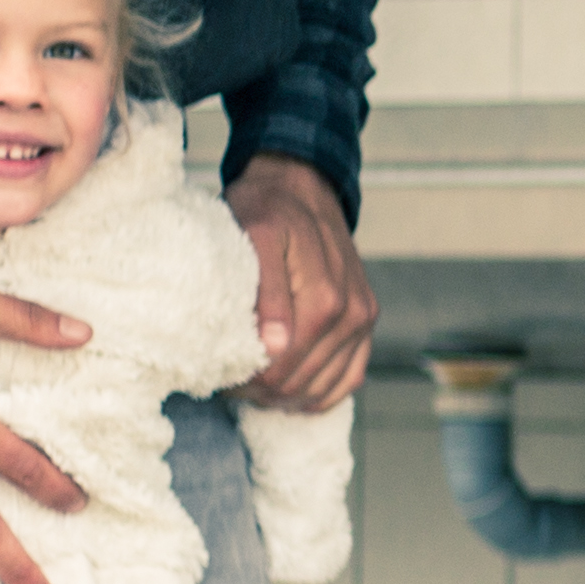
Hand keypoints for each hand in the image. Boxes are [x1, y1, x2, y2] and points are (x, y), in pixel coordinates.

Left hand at [227, 153, 377, 412]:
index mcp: (325, 299)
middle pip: (300, 384)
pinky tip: (292, 390)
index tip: (218, 373)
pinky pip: (349, 378)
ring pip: (324, 389)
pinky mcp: (366, 323)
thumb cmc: (268, 209)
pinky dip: (320, 393)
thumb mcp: (255, 237)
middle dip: (260, 391)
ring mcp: (363, 321)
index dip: (245, 381)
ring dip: (286, 397)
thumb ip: (267, 293)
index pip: (281, 370)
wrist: (302, 186)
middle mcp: (352, 314)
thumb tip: (275, 347)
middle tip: (227, 380)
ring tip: (252, 384)